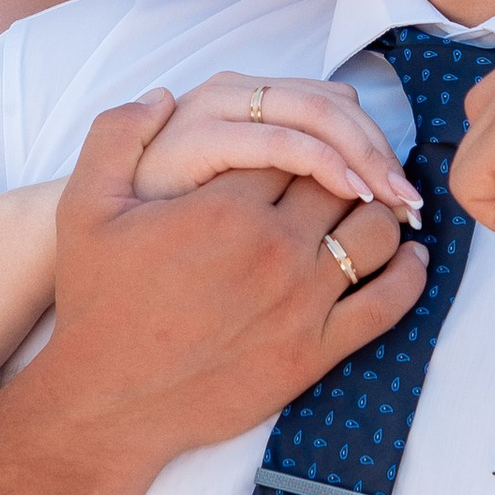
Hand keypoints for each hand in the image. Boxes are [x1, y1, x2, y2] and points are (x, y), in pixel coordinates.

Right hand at [41, 97, 425, 466]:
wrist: (108, 400)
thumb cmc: (97, 303)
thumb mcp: (84, 208)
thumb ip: (116, 136)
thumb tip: (160, 95)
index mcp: (224, 204)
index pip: (291, 144)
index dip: (300, 141)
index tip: (302, 148)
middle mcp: (271, 247)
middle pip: (339, 181)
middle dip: (346, 171)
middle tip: (351, 171)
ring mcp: (300, 300)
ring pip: (374, 232)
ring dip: (381, 213)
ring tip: (376, 208)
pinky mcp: (316, 351)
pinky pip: (388, 302)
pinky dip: (410, 273)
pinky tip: (410, 258)